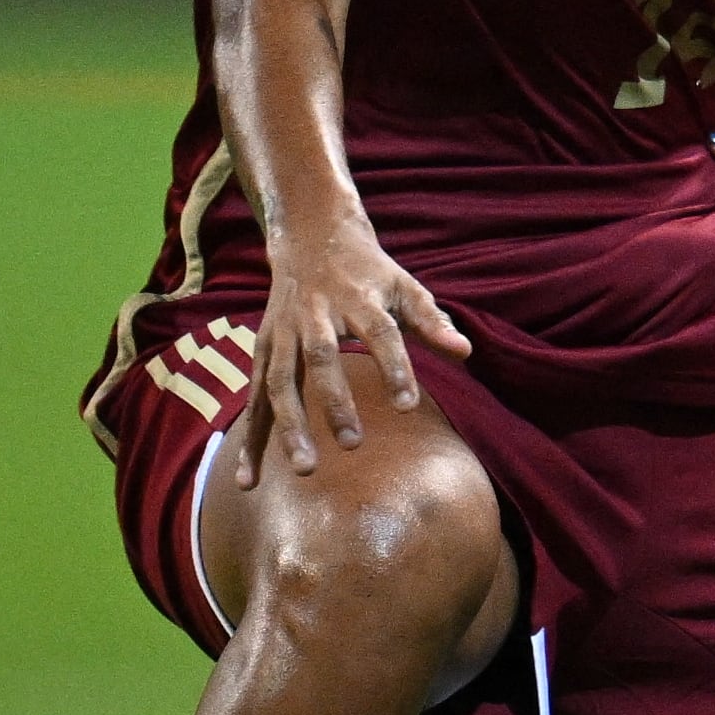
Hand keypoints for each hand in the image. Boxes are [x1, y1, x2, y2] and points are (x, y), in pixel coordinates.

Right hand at [229, 218, 469, 484]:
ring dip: (288, 427)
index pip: (380, 333)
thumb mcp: (404, 286)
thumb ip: (432, 321)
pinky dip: (251, 438)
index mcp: (357, 299)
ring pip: (279, 382)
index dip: (395, 367)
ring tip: (305, 470)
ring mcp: (282, 333)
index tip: (408, 406)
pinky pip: (254, 398)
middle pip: (320, 359)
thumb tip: (466, 353)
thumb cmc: (367, 271)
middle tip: (354, 444)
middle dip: (334, 402)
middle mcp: (315, 316)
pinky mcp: (261, 349)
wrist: (309, 235)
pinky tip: (248, 479)